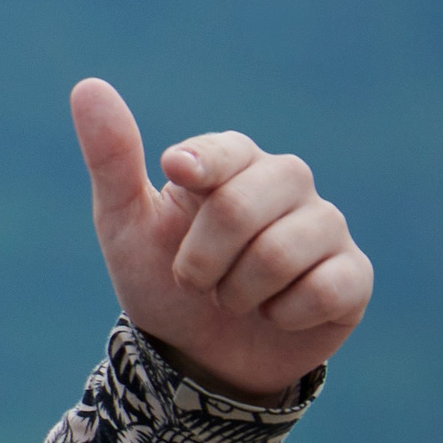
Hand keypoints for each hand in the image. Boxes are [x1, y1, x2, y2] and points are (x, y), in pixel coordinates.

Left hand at [71, 78, 371, 400]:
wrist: (199, 355)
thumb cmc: (163, 279)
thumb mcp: (124, 224)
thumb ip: (112, 158)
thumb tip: (88, 87)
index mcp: (234, 163)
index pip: (224, 151)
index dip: (201, 168)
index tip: (177, 177)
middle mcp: (287, 183)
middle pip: (242, 206)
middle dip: (200, 259)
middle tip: (193, 280)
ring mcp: (325, 227)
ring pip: (279, 253)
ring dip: (236, 293)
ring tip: (232, 298)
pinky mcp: (354, 277)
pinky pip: (323, 291)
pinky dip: (282, 316)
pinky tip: (276, 315)